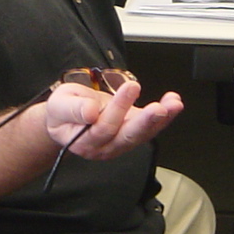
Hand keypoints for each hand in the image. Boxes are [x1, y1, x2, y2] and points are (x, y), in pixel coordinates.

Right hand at [43, 80, 182, 161]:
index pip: (104, 128)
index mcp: (83, 141)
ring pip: (143, 134)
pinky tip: (174, 102)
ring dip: (161, 119)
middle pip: (128, 136)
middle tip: (159, 108)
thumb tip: (90, 112)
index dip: (118, 108)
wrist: (66, 119)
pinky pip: (150, 127)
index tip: (130, 87)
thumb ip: (73, 109)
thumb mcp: (59, 104)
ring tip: (174, 104)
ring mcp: (120, 141)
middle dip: (145, 122)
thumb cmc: (62, 111)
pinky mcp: (132, 132)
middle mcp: (105, 146)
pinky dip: (165, 115)